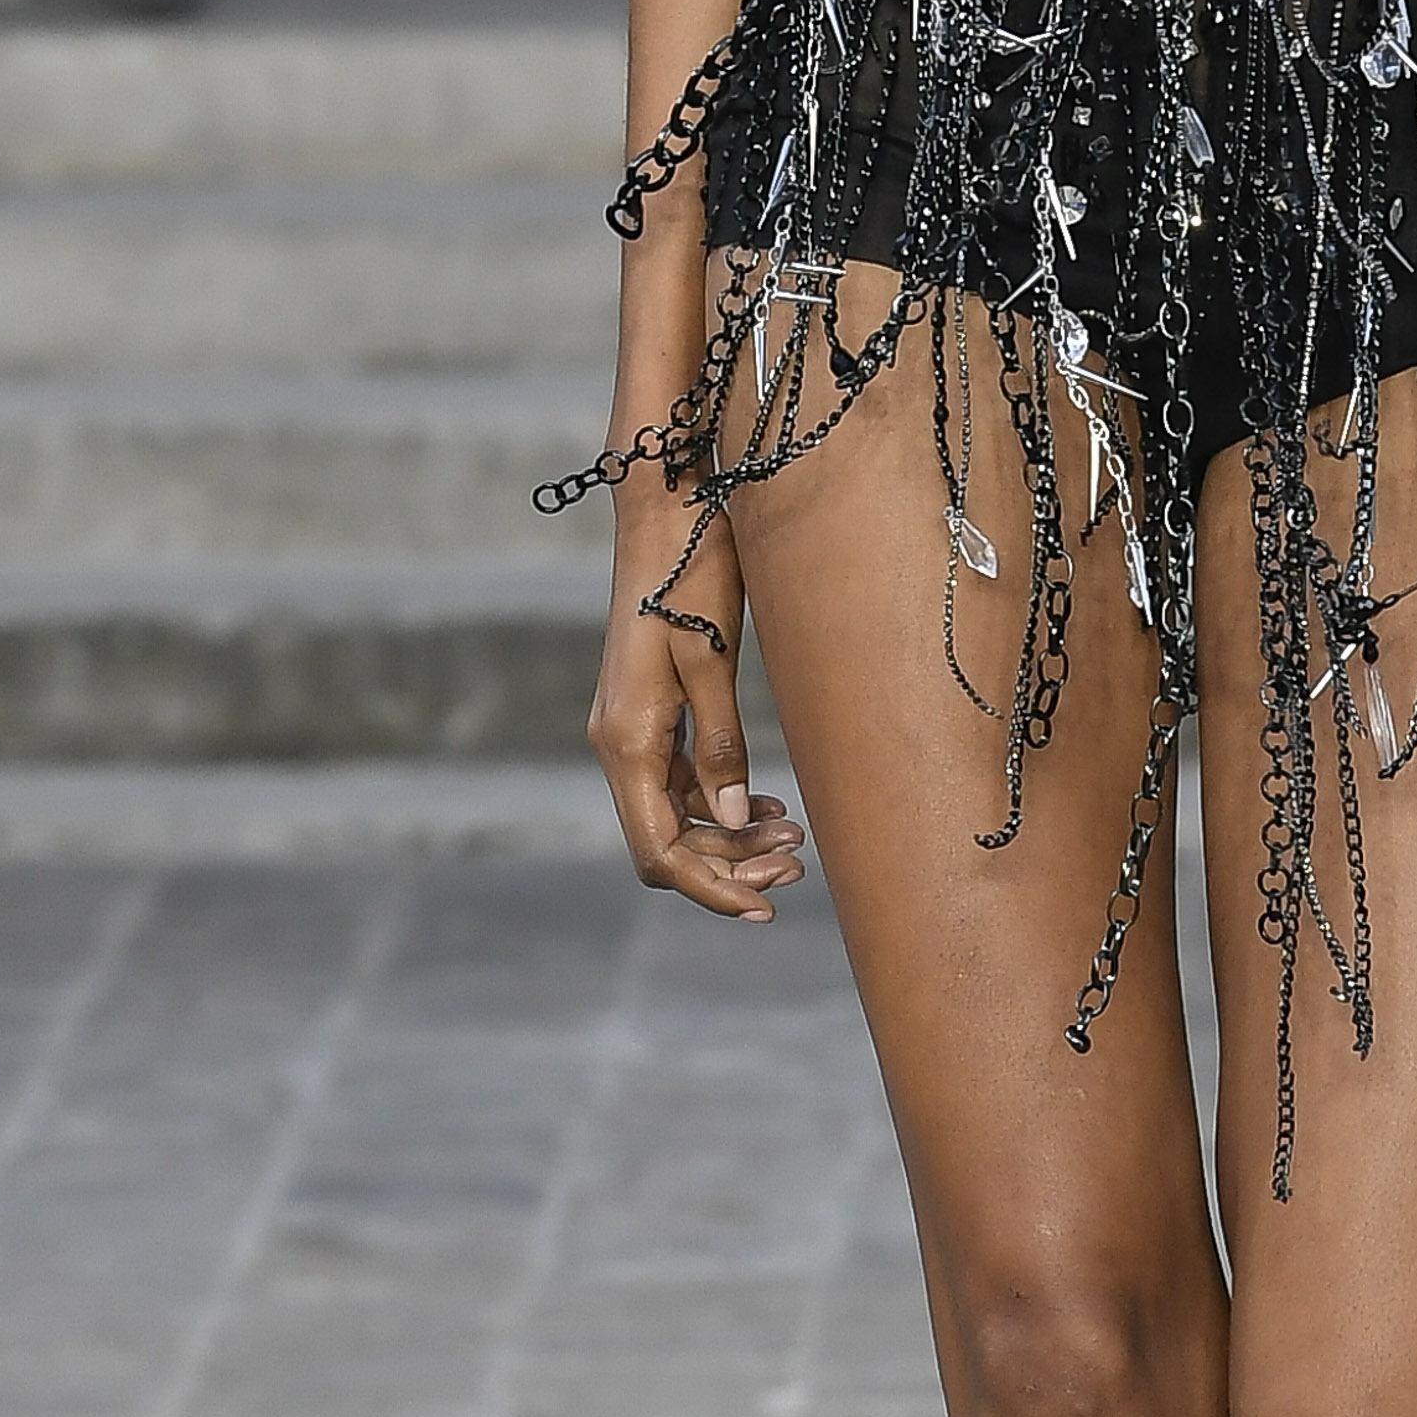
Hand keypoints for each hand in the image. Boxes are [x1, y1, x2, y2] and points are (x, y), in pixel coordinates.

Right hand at [586, 495, 805, 915]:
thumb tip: (734, 821)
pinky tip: (770, 804)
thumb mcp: (712, 660)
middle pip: (666, 842)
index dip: (709, 888)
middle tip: (799, 865)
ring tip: (795, 837)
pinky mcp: (650, 713)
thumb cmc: (691, 574)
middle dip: (729, 866)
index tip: (765, 906)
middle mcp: (618, 742)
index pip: (659, 850)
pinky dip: (721, 803)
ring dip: (730, 837)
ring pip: (675, 815)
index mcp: (625, 739)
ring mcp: (631, 729)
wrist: (666, 510)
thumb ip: (721, 745)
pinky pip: (680, 781)